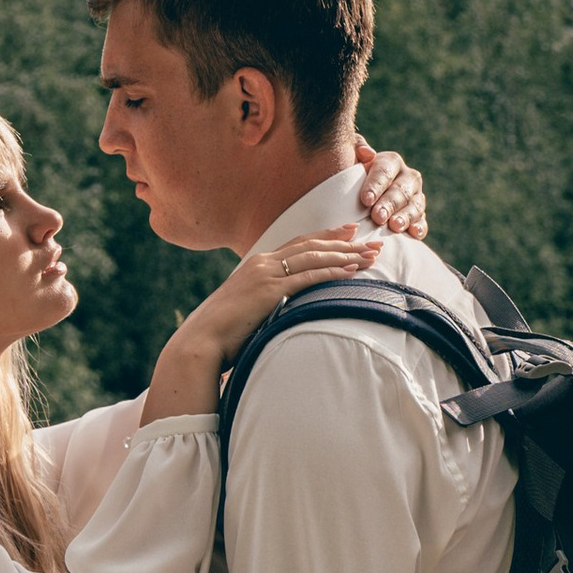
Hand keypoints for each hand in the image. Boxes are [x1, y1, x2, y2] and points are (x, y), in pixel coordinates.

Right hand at [139, 224, 381, 422]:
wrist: (202, 340)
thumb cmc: (223, 333)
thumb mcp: (248, 309)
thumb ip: (267, 302)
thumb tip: (284, 309)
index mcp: (258, 264)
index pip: (298, 244)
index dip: (325, 236)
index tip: (348, 231)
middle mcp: (263, 262)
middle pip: (311, 245)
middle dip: (343, 241)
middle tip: (370, 238)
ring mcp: (266, 274)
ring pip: (314, 256)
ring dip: (345, 254)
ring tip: (370, 254)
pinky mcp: (270, 290)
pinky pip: (308, 277)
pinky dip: (332, 271)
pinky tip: (351, 271)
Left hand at [353, 135, 426, 239]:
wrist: (361, 199)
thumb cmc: (352, 179)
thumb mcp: (351, 161)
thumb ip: (356, 150)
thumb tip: (367, 153)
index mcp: (391, 162)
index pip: (385, 171)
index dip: (376, 185)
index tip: (366, 200)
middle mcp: (407, 177)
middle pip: (400, 190)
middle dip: (389, 204)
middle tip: (377, 217)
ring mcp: (416, 196)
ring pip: (415, 205)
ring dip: (405, 216)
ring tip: (394, 226)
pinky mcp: (419, 215)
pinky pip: (422, 221)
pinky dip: (420, 227)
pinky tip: (414, 233)